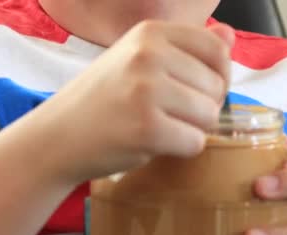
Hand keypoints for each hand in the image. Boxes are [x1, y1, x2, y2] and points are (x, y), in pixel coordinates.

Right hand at [35, 20, 234, 182]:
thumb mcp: (137, 60)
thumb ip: (184, 48)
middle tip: (170, 115)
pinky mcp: (147, 128)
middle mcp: (149, 55)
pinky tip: (154, 144)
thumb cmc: (100, 99)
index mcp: (150, 33)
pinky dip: (181, 150)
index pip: (216, 49)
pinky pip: (194, 142)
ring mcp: (147, 91)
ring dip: (192, 129)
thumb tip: (228, 36)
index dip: (219, 75)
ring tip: (160, 127)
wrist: (58, 136)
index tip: (200, 92)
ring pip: (209, 116)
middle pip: (216, 86)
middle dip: (203, 107)